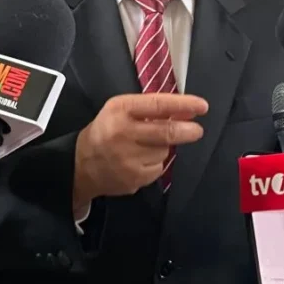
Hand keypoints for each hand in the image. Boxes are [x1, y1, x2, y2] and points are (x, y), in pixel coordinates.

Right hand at [73, 94, 208, 206]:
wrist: (81, 165)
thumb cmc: (106, 130)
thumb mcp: (121, 110)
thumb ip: (151, 108)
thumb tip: (188, 110)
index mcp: (120, 110)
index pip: (157, 105)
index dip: (182, 105)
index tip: (202, 106)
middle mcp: (123, 133)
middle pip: (166, 132)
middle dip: (187, 131)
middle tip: (197, 130)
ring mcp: (128, 159)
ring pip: (164, 151)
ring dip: (163, 147)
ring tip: (145, 146)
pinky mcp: (133, 179)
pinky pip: (158, 169)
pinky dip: (155, 164)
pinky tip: (140, 161)